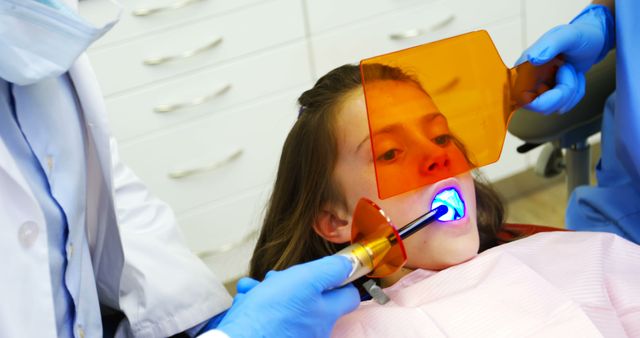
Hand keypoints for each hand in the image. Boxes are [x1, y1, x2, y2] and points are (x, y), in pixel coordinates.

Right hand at [216, 256, 359, 337]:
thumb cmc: (270, 315)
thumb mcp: (306, 280)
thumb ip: (331, 271)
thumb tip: (351, 263)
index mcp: (326, 314)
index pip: (348, 295)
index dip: (339, 277)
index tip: (325, 268)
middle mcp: (313, 329)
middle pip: (311, 295)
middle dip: (292, 281)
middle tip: (277, 279)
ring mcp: (293, 334)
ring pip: (286, 303)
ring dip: (269, 290)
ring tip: (257, 289)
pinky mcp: (272, 335)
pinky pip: (269, 316)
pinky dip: (256, 304)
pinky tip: (246, 301)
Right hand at [516, 4, 613, 113]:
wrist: (593, 38)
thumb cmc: (580, 34)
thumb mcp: (567, 36)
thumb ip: (549, 45)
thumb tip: (532, 59)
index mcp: (525, 66)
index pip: (522, 97)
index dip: (543, 99)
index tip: (560, 84)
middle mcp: (529, 79)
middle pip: (541, 105)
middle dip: (564, 93)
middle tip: (570, 70)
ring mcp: (540, 87)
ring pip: (554, 107)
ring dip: (571, 91)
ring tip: (573, 70)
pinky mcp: (551, 93)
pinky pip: (563, 105)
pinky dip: (575, 93)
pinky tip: (575, 76)